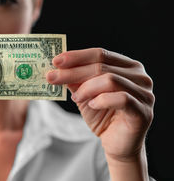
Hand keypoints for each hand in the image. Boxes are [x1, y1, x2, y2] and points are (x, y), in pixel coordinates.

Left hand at [47, 48, 153, 163]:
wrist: (117, 144)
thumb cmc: (102, 115)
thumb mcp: (84, 93)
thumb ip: (76, 79)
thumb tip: (57, 66)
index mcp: (128, 66)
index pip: (100, 54)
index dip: (76, 56)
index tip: (55, 60)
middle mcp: (140, 76)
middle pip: (101, 66)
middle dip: (73, 72)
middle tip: (52, 77)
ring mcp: (145, 94)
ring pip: (110, 79)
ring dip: (86, 88)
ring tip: (76, 98)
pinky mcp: (143, 112)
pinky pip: (121, 98)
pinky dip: (102, 100)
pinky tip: (92, 105)